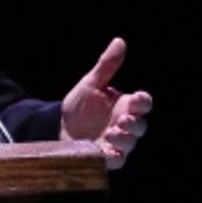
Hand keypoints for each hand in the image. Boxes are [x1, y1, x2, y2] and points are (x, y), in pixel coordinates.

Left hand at [60, 37, 151, 170]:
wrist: (57, 125)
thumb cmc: (79, 105)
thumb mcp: (91, 83)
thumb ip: (107, 65)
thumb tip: (119, 41)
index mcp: (124, 105)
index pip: (143, 104)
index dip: (143, 102)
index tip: (136, 98)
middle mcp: (124, 125)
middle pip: (141, 126)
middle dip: (135, 123)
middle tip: (122, 119)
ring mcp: (116, 142)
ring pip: (130, 144)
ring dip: (124, 139)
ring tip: (111, 133)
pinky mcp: (105, 157)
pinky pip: (117, 160)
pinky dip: (115, 156)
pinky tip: (105, 151)